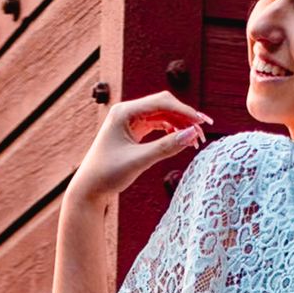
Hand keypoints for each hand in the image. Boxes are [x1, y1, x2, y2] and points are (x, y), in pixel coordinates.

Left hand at [67, 91, 211, 204]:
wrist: (89, 190)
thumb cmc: (108, 175)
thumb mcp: (139, 161)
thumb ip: (166, 147)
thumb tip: (193, 134)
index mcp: (124, 112)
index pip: (161, 103)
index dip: (185, 111)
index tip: (203, 123)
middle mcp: (127, 111)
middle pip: (164, 105)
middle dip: (185, 116)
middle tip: (204, 130)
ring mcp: (130, 120)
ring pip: (162, 115)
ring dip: (180, 124)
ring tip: (196, 139)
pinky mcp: (133, 131)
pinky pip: (157, 124)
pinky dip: (171, 131)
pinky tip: (182, 139)